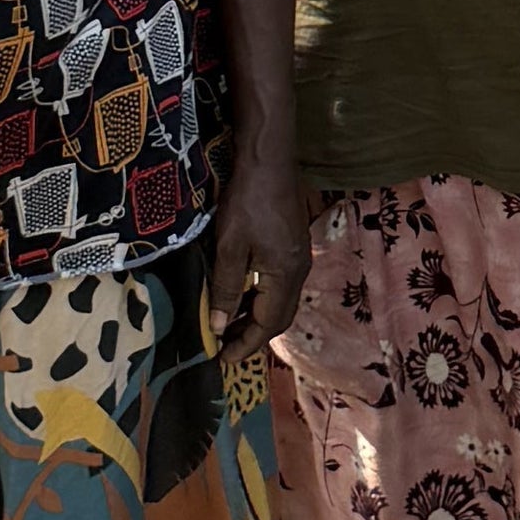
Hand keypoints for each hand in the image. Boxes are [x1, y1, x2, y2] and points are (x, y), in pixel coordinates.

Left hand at [209, 152, 309, 353]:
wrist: (269, 161)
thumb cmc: (246, 202)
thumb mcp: (229, 247)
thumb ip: (227, 289)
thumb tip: (220, 327)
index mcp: (285, 275)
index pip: (268, 324)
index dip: (246, 344)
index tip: (222, 358)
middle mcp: (299, 271)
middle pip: (280, 317)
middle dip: (253, 336)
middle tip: (225, 347)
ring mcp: (299, 258)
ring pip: (281, 301)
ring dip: (257, 317)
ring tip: (229, 324)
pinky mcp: (294, 246)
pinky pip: (281, 285)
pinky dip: (262, 298)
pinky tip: (242, 295)